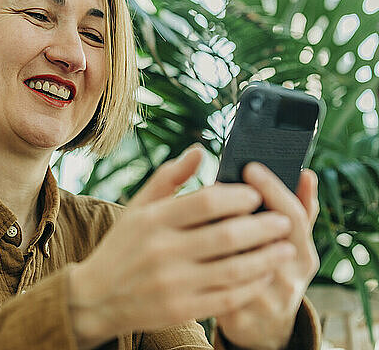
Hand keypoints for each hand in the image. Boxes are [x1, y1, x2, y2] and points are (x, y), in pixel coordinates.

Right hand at [68, 147, 296, 348]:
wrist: (97, 297)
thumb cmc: (122, 247)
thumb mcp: (138, 208)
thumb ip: (168, 178)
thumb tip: (199, 151)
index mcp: (153, 220)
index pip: (207, 202)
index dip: (239, 197)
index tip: (257, 195)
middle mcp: (162, 250)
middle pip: (227, 235)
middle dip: (264, 227)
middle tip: (284, 222)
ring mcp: (172, 283)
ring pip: (233, 269)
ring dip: (267, 258)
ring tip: (287, 249)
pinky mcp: (180, 309)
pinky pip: (227, 298)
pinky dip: (252, 286)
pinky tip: (265, 275)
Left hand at [215, 163, 319, 349]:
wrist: (262, 325)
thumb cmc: (274, 270)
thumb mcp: (291, 243)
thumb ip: (297, 208)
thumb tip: (305, 173)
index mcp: (303, 254)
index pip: (293, 215)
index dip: (273, 189)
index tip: (250, 167)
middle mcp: (290, 278)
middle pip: (265, 235)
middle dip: (239, 206)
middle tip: (216, 180)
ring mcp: (266, 300)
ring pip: (237, 258)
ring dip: (218, 230)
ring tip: (199, 207)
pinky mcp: (239, 316)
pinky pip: (216, 281)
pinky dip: (203, 258)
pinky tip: (189, 239)